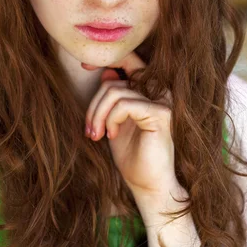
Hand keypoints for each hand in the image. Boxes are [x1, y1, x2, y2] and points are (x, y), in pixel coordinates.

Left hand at [82, 52, 181, 201]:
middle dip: (94, 103)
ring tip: (96, 134)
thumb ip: (113, 97)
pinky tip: (111, 135)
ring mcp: (162, 101)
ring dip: (97, 113)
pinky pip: (124, 104)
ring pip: (115, 91)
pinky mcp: (161, 113)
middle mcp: (160, 91)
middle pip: (114, 79)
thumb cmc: (133, 157)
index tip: (84, 66)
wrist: (149, 187)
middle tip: (89, 128)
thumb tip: (106, 71)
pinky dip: (111, 119)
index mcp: (150, 90)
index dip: (106, 58)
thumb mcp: (115, 122)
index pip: (129, 59)